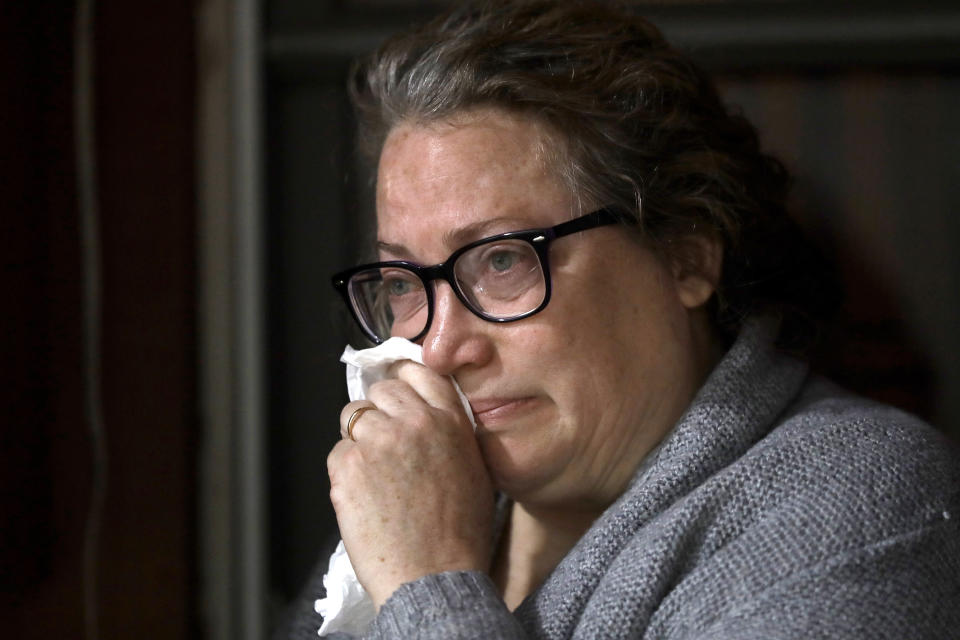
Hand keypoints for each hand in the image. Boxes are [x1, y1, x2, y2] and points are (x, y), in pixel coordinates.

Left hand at [327, 360, 493, 608]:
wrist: (434, 576)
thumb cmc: (459, 533)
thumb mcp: (473, 468)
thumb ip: (450, 432)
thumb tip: (424, 414)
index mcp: (450, 420)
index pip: (418, 371)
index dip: (402, 379)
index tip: (395, 390)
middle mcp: (414, 422)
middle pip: (381, 390)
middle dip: (379, 412)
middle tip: (383, 443)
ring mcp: (378, 441)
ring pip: (352, 417)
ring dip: (359, 439)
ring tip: (373, 475)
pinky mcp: (348, 466)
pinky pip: (338, 452)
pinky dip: (345, 471)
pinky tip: (364, 497)